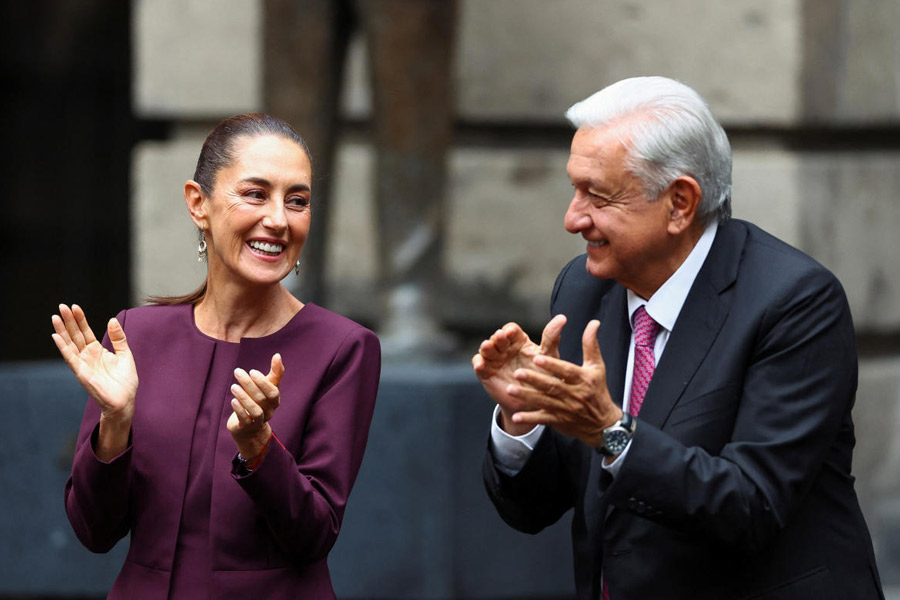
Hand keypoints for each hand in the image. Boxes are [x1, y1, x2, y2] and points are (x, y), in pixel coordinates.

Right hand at [52, 304, 137, 459]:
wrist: (125, 400)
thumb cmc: (125, 381)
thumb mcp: (125, 354)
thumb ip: (119, 338)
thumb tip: (112, 319)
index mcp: (97, 351)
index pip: (86, 332)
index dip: (80, 319)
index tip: (74, 307)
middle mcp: (87, 356)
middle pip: (75, 335)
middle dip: (68, 321)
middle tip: (61, 306)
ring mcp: (83, 364)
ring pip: (70, 344)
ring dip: (62, 331)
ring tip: (55, 317)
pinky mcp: (81, 372)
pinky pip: (70, 357)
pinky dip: (63, 347)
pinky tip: (56, 336)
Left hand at [227, 353, 284, 458]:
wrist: (250, 429)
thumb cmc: (259, 402)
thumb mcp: (267, 388)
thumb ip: (275, 373)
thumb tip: (278, 355)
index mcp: (274, 400)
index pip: (273, 391)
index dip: (263, 382)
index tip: (252, 371)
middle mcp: (269, 411)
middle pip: (262, 398)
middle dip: (250, 384)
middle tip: (237, 372)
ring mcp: (258, 420)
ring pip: (255, 410)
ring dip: (244, 397)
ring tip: (233, 386)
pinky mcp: (246, 427)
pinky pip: (245, 419)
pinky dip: (240, 409)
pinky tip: (233, 400)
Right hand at [472, 315, 565, 434]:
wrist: (533, 401)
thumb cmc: (542, 375)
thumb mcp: (548, 356)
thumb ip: (552, 337)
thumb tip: (562, 317)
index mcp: (518, 341)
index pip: (511, 330)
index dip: (509, 330)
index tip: (510, 333)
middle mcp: (505, 348)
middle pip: (497, 338)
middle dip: (497, 337)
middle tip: (500, 337)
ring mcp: (494, 360)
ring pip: (487, 349)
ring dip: (486, 347)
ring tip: (487, 346)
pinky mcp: (486, 372)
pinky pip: (479, 364)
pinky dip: (478, 363)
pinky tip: (480, 365)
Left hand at [506, 320, 621, 446]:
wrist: (603, 424)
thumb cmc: (597, 390)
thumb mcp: (597, 366)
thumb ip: (590, 344)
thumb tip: (594, 323)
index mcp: (583, 379)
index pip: (566, 371)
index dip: (552, 365)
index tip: (537, 357)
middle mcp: (574, 394)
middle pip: (552, 386)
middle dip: (534, 380)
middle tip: (517, 372)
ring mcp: (565, 409)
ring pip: (544, 402)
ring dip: (526, 396)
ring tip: (509, 389)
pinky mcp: (558, 421)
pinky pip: (542, 420)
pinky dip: (529, 418)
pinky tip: (516, 416)